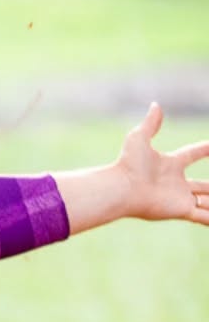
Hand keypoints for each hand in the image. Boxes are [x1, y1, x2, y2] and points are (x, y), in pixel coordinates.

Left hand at [116, 102, 208, 222]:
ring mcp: (180, 198)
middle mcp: (176, 182)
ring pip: (206, 201)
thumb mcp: (139, 138)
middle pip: (203, 185)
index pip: (191, 154)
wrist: (122, 188)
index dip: (204, 149)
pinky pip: (204, 217)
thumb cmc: (128, 163)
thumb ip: (151, 123)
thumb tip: (156, 104)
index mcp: (170, 164)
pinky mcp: (181, 211)